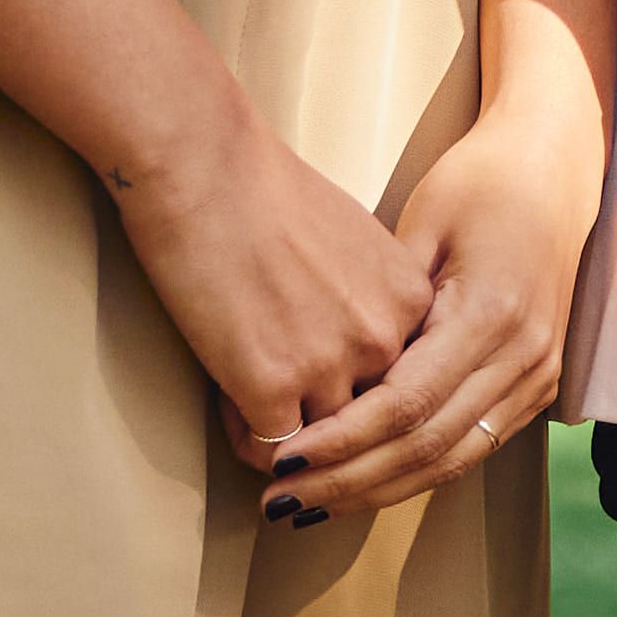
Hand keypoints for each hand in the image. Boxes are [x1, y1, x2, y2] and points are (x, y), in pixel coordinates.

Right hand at [112, 112, 440, 467]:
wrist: (206, 169)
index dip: (359, 385)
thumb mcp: (356, 242)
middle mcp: (383, 338)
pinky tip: (227, 399)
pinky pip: (269, 448)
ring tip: (249, 399)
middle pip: (366, 417)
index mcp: (410, 301)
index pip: (403, 380)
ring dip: (288, 435)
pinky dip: (246, 436)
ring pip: (322, 444)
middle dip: (328, 422)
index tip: (324, 375)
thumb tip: (353, 340)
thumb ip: (369, 297)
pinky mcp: (271, 385)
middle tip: (288, 408)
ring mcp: (329, 366)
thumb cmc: (267, 191)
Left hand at [264, 89, 602, 521]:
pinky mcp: (538, 387)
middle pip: (426, 447)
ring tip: (311, 507)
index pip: (406, 405)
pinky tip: (365, 486)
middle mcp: (523, 357)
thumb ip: (382, 306)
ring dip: (377, 491)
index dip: (340, 442)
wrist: (555, 167)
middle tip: (281, 502)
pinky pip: (471, 448)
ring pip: (451, 462)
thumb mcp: (420, 225)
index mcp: (491, 314)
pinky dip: (414, 474)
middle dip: (347, 481)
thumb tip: (320, 377)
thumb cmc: (478, 182)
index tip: (279, 459)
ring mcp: (538, 377)